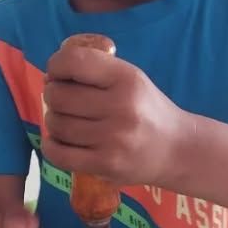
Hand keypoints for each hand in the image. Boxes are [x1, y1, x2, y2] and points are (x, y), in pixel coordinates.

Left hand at [42, 42, 185, 186]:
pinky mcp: (106, 165)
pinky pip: (59, 154)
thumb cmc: (147, 110)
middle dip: (52, 95)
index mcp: (127, 79)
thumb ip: (98, 70)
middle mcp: (121, 107)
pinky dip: (51, 146)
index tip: (56, 73)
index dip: (56, 65)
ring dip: (53, 120)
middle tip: (59, 99)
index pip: (75, 62)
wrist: (176, 150)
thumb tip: (52, 75)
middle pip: (59, 96)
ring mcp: (113, 139)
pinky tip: (57, 141)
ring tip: (64, 120)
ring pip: (57, 125)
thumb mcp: (132, 79)